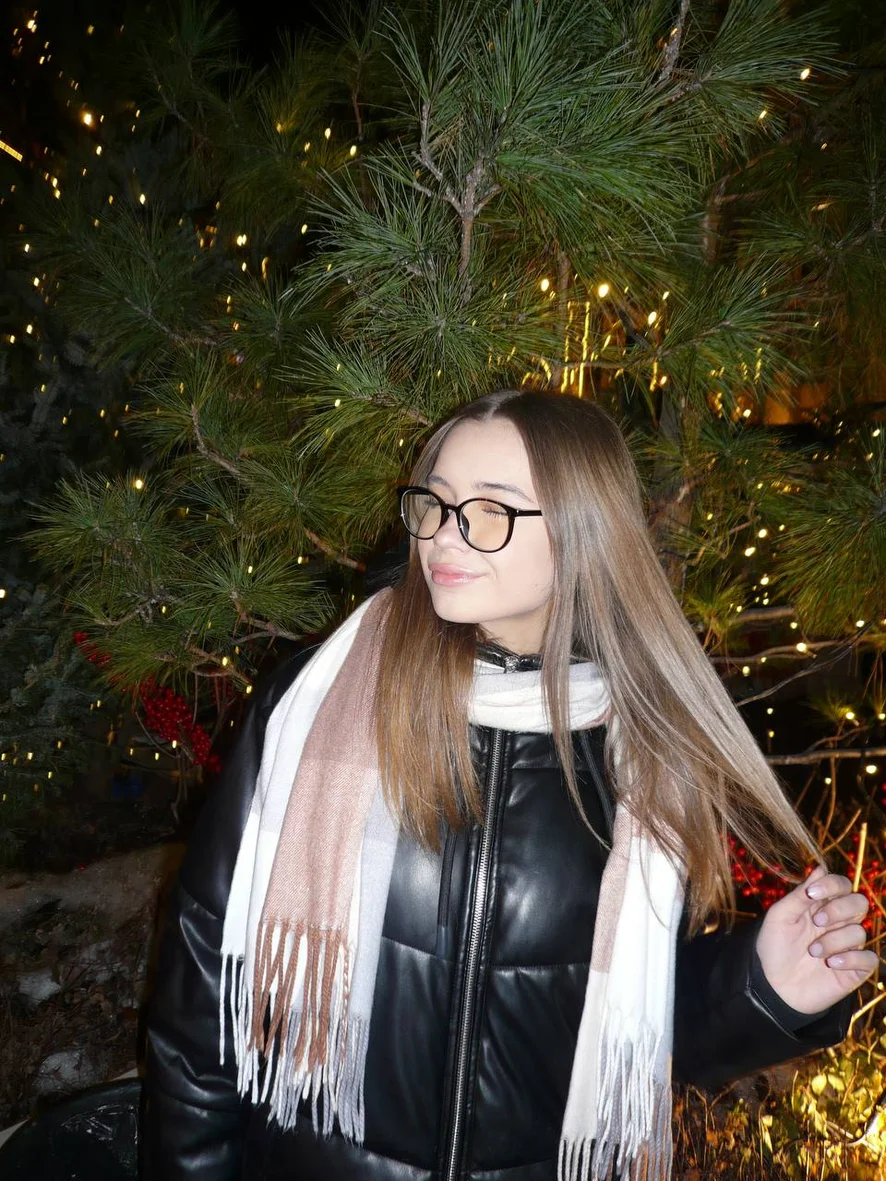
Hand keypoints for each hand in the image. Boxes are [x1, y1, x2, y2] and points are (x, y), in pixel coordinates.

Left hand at [755, 865, 877, 1014]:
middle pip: (859, 903)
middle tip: (817, 922)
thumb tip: (820, 868)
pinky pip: (869, 959)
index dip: (833, 884)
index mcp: (821, 906)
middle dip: (840, 909)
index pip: (841, 885)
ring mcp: (848, 946)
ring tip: (813, 952)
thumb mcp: (780, 917)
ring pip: (859, 932)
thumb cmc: (774, 948)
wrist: (772, 986)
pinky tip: (831, 964)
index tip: (812, 894)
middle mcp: (838, 923)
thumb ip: (800, 895)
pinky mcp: (854, 970)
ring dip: (834, 940)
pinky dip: (851, 959)